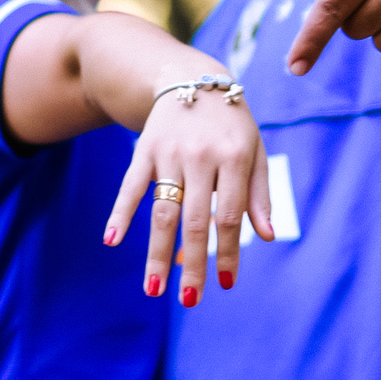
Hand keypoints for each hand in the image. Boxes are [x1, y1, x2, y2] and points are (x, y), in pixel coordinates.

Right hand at [104, 72, 273, 306]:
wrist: (192, 80)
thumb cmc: (231, 125)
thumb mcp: (255, 151)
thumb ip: (260, 193)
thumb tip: (267, 236)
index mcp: (235, 158)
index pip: (231, 216)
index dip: (227, 252)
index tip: (224, 284)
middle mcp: (202, 156)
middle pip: (195, 220)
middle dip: (192, 263)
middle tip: (189, 300)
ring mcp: (170, 153)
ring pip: (162, 210)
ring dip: (157, 252)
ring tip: (154, 288)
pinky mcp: (144, 149)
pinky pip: (131, 185)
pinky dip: (120, 212)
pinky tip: (113, 240)